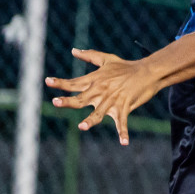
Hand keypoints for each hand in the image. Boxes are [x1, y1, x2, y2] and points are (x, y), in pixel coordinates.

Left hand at [44, 48, 160, 145]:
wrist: (147, 71)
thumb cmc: (126, 67)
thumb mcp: (107, 59)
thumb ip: (89, 56)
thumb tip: (74, 50)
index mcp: (95, 80)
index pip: (74, 83)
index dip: (60, 83)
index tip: (47, 81)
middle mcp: (101, 91)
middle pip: (81, 98)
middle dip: (68, 101)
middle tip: (55, 102)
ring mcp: (112, 100)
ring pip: (99, 113)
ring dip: (91, 120)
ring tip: (82, 127)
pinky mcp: (124, 107)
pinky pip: (122, 122)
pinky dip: (123, 132)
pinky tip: (124, 142)